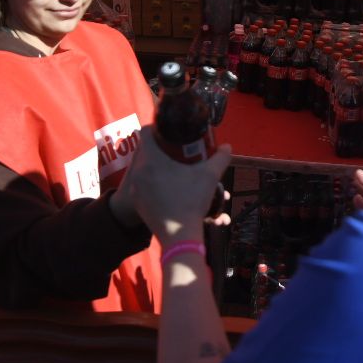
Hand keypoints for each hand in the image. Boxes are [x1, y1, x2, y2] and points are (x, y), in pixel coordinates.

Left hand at [111, 129, 233, 240]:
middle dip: (158, 148)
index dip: (157, 128)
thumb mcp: (210, 176)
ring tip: (171, 169)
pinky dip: (151, 182)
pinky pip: (142, 185)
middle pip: (144, 150)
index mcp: (152, 159)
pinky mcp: (137, 203)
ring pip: (142, 168)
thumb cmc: (192, 201)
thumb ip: (221, 158)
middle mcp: (139, 171)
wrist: (180, 234)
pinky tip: (166, 187)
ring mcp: (136, 189)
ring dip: (154, 166)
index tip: (168, 132)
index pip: (146, 132)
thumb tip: (227, 147)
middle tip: (174, 150)